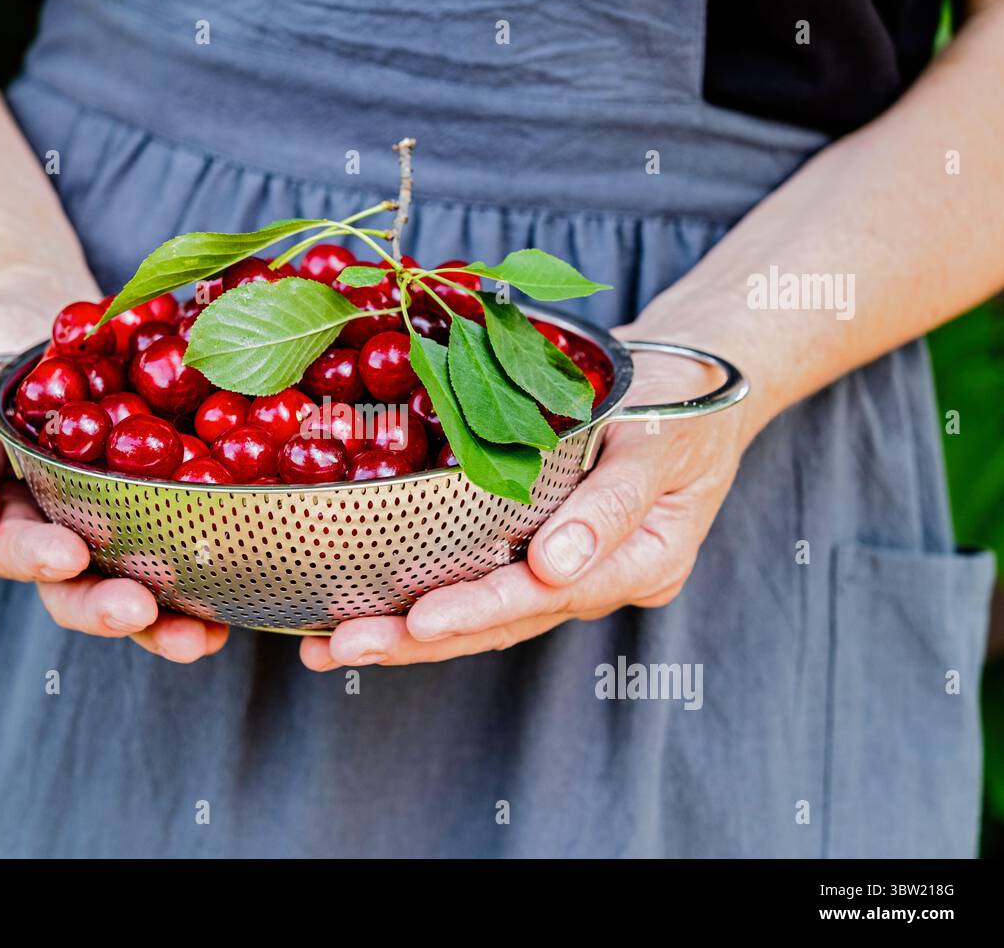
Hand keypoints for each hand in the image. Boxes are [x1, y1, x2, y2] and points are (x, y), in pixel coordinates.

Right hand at [0, 314, 228, 662]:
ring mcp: (129, 524)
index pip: (27, 555)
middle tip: (143, 613)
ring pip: (151, 582)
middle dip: (117, 611)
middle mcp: (77, 539)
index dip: (43, 560)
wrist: (34, 330)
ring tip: (205, 635)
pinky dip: (225, 554)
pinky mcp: (176, 496)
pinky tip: (254, 567)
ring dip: (178, 615)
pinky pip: (200, 526)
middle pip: (93, 591)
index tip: (67, 553)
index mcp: (21, 529)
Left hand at [299, 328, 749, 668]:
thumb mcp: (662, 436)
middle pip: (502, 623)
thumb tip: (556, 567)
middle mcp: (597, 578)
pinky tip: (358, 607)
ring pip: (482, 612)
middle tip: (338, 650)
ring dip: (405, 633)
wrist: (698, 375)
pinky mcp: (536, 544)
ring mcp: (568, 568)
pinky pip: (477, 576)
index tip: (418, 623)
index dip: (480, 610)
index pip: (549, 596)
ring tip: (327, 647)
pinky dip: (419, 591)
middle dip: (417, 641)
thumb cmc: (688, 397)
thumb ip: (613, 504)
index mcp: (642, 563)